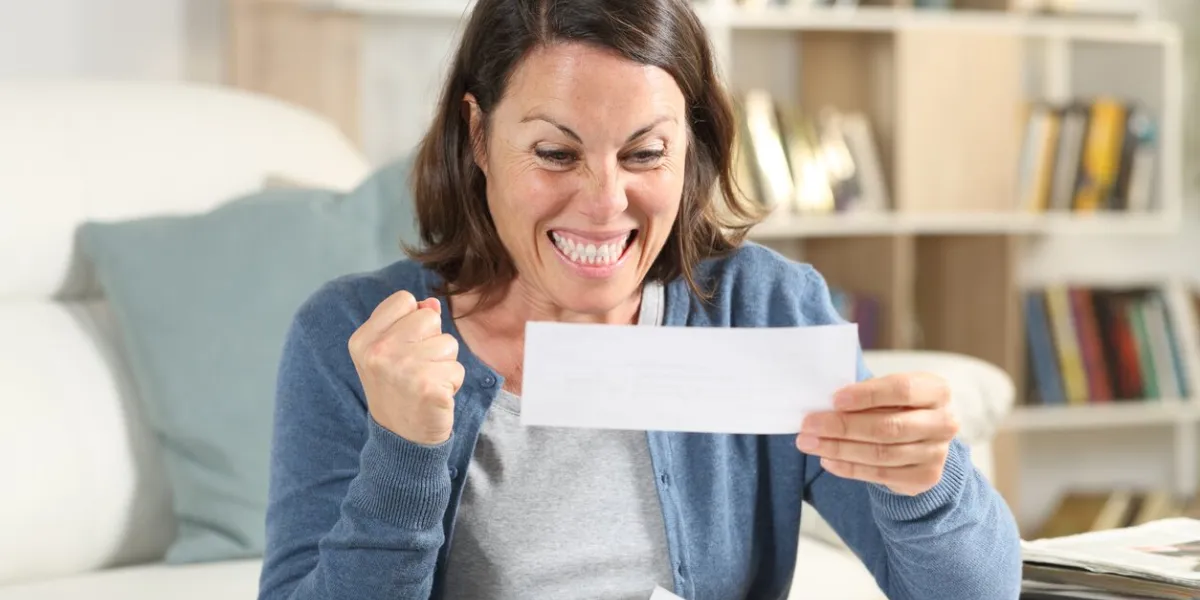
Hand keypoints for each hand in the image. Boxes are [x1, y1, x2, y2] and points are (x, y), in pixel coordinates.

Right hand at [348, 291, 464, 444]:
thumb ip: (408, 322)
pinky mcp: (428, 387)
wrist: (400, 439)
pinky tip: (435, 397)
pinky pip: (457, 369)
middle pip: (430, 317)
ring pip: (448, 343)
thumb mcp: (390, 353)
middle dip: (433, 341)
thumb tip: (432, 302)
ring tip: (426, 383)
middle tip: (418, 369)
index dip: (413, 321)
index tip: (405, 347)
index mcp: (363, 339)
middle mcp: (379, 352)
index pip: (404, 300)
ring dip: (444, 365)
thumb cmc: (398, 389)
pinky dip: (453, 384)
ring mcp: (403, 369)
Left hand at [796, 372, 958, 495]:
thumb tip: (824, 404)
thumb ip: (865, 394)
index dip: (866, 395)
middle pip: (888, 427)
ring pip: (881, 453)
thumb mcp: (889, 391)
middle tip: (809, 425)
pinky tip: (827, 460)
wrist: (923, 439)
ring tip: (809, 443)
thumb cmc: (898, 406)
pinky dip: (849, 468)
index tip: (834, 399)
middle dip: (842, 426)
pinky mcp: (925, 477)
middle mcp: (944, 422)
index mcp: (937, 391)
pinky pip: (880, 474)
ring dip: (839, 448)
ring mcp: (937, 453)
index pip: (901, 390)